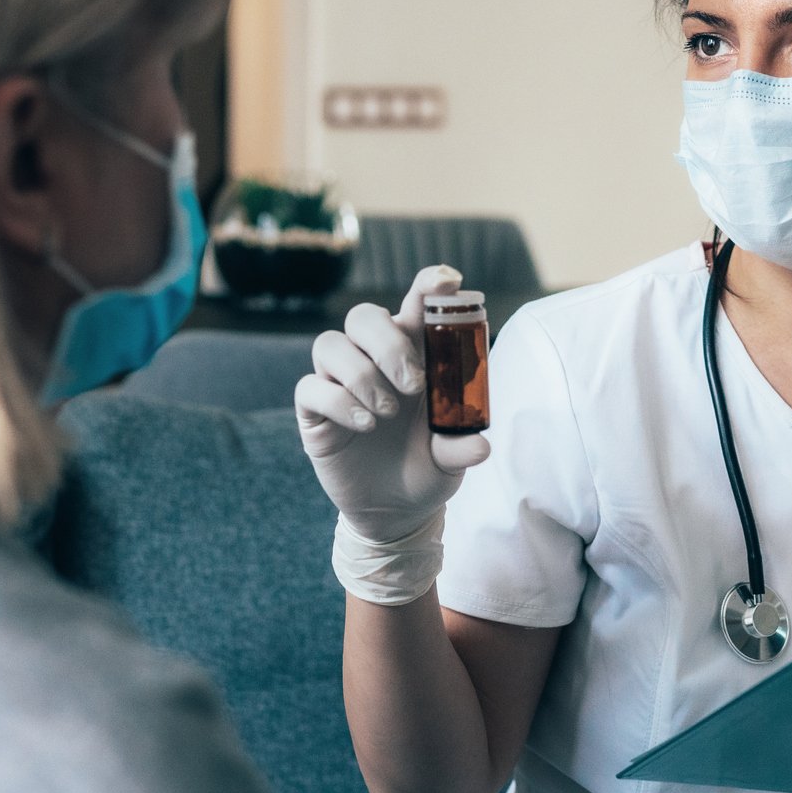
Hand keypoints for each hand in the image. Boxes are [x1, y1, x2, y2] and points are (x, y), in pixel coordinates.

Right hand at [295, 265, 490, 543]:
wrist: (395, 511)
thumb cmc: (426, 468)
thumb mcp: (451, 460)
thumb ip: (460, 447)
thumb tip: (481, 445)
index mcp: (413, 356)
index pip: (414, 305)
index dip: (427, 286)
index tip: (446, 281)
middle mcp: (373, 360)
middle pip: (363, 316)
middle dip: (387, 342)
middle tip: (414, 385)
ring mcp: (339, 382)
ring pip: (330, 344)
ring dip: (362, 375)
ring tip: (387, 413)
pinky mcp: (315, 411)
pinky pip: (310, 387)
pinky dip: (339, 402)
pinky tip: (365, 425)